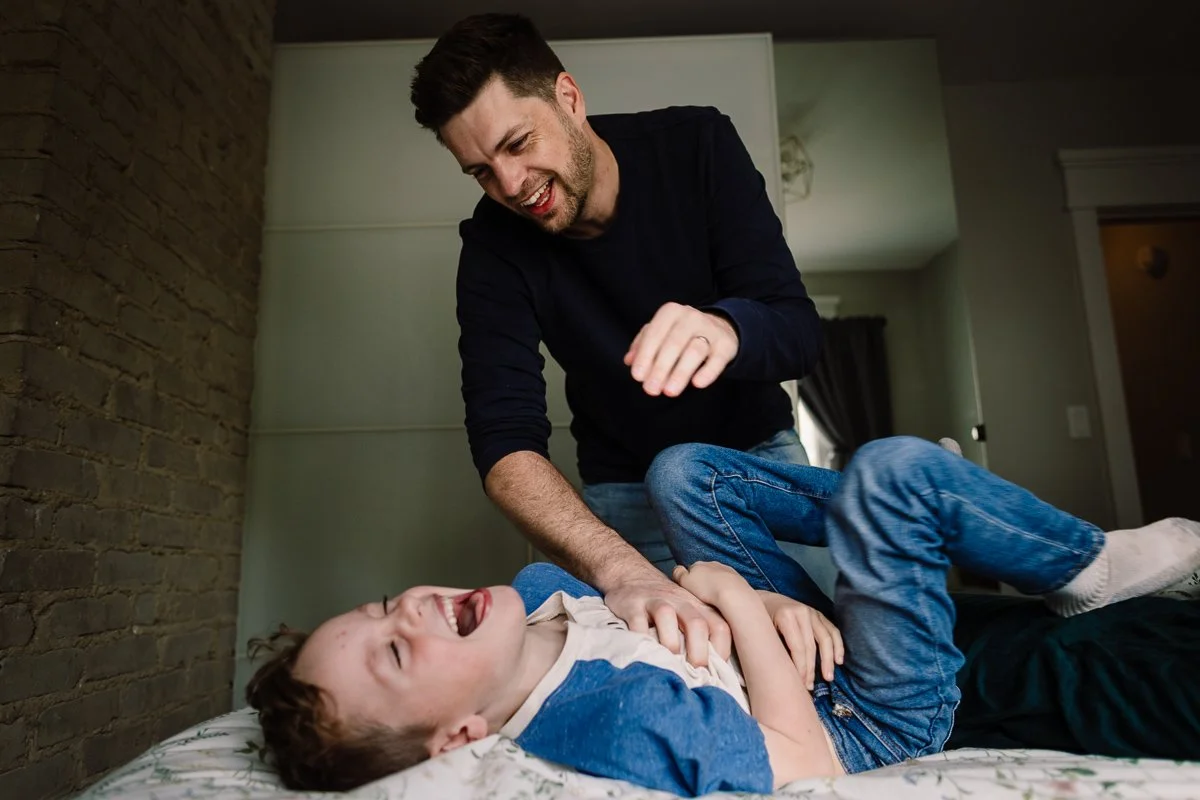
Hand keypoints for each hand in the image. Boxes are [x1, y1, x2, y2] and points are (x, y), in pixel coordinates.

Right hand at [605, 573, 731, 665]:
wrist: (632, 576)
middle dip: (698, 652)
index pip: (719, 626)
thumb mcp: (687, 612)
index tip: (716, 673)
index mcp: (698, 606)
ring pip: (666, 615)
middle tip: (694, 674)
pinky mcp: (632, 604)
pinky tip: (644, 653)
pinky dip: (640, 638)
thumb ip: (700, 635)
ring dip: (670, 642)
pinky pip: (636, 621)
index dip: (722, 651)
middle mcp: (679, 601)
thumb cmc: (665, 603)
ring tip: (670, 662)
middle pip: (696, 623)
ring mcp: (655, 600)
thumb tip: (711, 673)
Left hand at [624, 303, 738, 396]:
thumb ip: (643, 345)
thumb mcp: (660, 333)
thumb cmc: (680, 334)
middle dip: (660, 368)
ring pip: (695, 351)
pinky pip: (717, 359)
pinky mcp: (726, 345)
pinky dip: (708, 372)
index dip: (645, 356)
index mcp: (670, 312)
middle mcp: (691, 317)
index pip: (654, 334)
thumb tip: (630, 361)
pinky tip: (697, 384)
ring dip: (680, 372)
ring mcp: (710, 330)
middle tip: (651, 389)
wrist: (719, 328)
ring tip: (669, 391)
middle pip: (674, 343)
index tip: (638, 377)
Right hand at [670, 561, 751, 605]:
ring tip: (713, 599)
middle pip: (704, 572)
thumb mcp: (685, 582)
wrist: (733, 593)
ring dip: (715, 585)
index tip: (689, 591)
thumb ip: (679, 574)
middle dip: (702, 581)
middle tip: (701, 596)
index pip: (689, 570)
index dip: (688, 580)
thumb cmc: (707, 589)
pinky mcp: (738, 579)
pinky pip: (728, 583)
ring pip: (717, 577)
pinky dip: (726, 589)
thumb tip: (677, 569)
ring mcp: (726, 570)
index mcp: (698, 564)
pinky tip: (724, 598)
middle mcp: (713, 564)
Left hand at [757, 591, 843, 689]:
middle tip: (809, 686)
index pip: (798, 648)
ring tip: (828, 677)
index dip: (801, 668)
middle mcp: (802, 612)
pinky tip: (839, 661)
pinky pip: (833, 630)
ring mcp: (812, 611)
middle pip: (811, 646)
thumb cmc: (760, 619)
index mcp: (786, 616)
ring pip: (825, 639)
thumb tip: (786, 675)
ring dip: (828, 660)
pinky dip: (838, 646)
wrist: (763, 599)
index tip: (800, 684)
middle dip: (811, 669)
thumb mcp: (763, 632)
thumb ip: (775, 648)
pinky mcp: (818, 613)